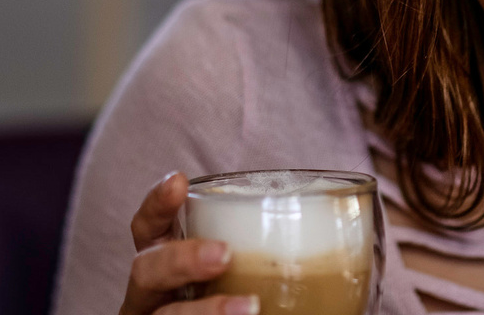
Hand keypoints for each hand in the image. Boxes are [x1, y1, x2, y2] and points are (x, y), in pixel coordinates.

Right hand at [119, 171, 258, 314]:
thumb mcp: (237, 274)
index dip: (157, 204)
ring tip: (250, 308)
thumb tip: (336, 236)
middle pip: (147, 270)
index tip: (179, 181)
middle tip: (223, 254)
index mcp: (164, 267)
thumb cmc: (235, 297)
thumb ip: (260, 256)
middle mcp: (150, 297)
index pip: (148, 229)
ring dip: (206, 311)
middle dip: (181, 259)